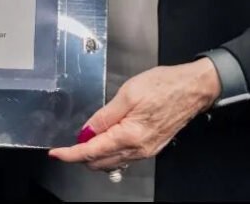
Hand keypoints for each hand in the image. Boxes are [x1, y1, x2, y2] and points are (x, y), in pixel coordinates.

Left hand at [49, 60, 220, 169]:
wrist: (193, 89)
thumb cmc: (165, 86)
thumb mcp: (127, 94)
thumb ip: (104, 116)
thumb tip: (86, 132)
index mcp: (130, 135)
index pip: (91, 151)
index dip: (70, 154)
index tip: (56, 153)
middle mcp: (138, 148)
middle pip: (99, 162)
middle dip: (80, 155)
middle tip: (67, 144)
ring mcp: (145, 150)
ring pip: (111, 162)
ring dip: (93, 155)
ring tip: (83, 140)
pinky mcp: (150, 146)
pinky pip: (123, 157)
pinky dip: (108, 153)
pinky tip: (102, 141)